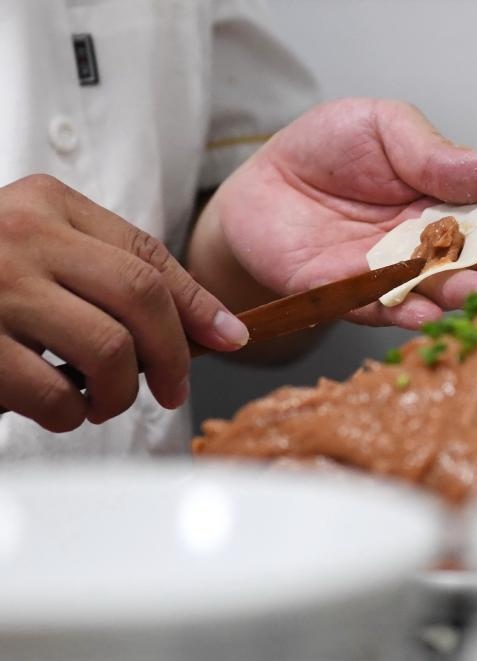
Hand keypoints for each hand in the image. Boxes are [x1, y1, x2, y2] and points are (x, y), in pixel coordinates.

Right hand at [0, 175, 247, 431]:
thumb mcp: (39, 247)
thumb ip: (111, 272)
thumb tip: (216, 327)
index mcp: (46, 203)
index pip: (148, 256)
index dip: (197, 306)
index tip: (228, 339)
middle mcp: (20, 234)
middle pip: (141, 300)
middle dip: (173, 357)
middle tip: (169, 388)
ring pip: (106, 349)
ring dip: (117, 393)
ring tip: (99, 400)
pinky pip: (50, 392)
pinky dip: (67, 413)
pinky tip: (56, 407)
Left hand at [207, 98, 476, 328]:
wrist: (261, 184)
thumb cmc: (325, 150)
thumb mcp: (385, 127)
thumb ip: (439, 154)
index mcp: (445, 198)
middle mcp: (427, 242)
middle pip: (474, 258)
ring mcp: (394, 272)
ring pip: (437, 288)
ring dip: (464, 292)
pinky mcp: (354, 296)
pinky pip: (384, 309)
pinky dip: (406, 313)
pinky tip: (427, 311)